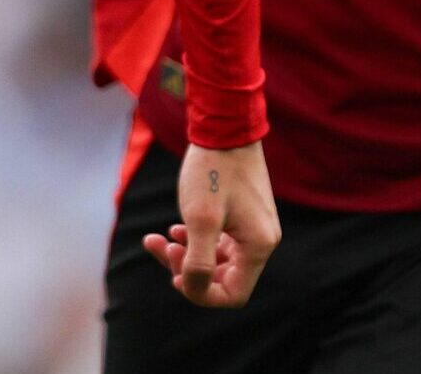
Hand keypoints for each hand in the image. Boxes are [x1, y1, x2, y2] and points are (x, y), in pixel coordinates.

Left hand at [143, 141, 278, 307]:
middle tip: (161, 248)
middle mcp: (261, 240)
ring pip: (216, 257)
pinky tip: (172, 229)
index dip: (202, 294)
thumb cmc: (212, 171)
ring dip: (186, 252)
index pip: (233, 294)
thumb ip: (198, 261)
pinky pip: (218, 239)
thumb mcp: (200, 219)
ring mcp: (252, 226)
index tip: (174, 277)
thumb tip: (193, 288)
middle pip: (222, 276)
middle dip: (187, 268)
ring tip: (159, 238)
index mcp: (258, 246)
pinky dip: (194, 238)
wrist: (224, 126)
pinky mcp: (242, 213)